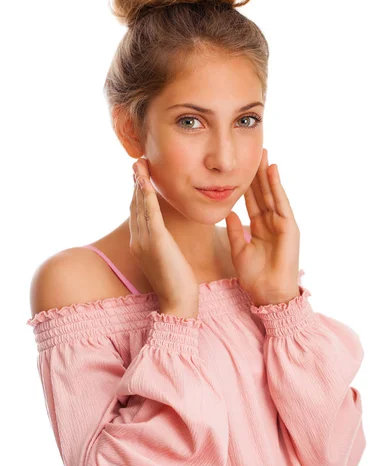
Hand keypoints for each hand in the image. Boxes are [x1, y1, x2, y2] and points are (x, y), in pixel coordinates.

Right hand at [129, 158, 199, 317]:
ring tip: (139, 164)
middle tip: (137, 163)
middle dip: (136, 183)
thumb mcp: (168, 259)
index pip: (138, 213)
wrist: (178, 303)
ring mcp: (143, 240)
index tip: (141, 176)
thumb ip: (163, 244)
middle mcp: (137, 240)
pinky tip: (145, 180)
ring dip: (139, 183)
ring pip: (140, 205)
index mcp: (140, 244)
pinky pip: (149, 213)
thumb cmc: (178, 283)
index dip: (138, 193)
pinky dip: (146, 194)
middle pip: (135, 205)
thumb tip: (165, 235)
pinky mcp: (155, 241)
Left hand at [225, 148, 300, 305]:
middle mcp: (272, 222)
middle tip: (253, 150)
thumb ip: (235, 230)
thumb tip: (228, 211)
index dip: (245, 183)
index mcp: (259, 226)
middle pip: (262, 192)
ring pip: (272, 193)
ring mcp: (282, 223)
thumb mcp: (239, 249)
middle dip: (257, 172)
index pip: (251, 199)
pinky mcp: (290, 227)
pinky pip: (281, 203)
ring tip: (263, 153)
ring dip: (267, 173)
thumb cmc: (255, 276)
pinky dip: (277, 186)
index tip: (238, 166)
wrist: (269, 294)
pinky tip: (272, 170)